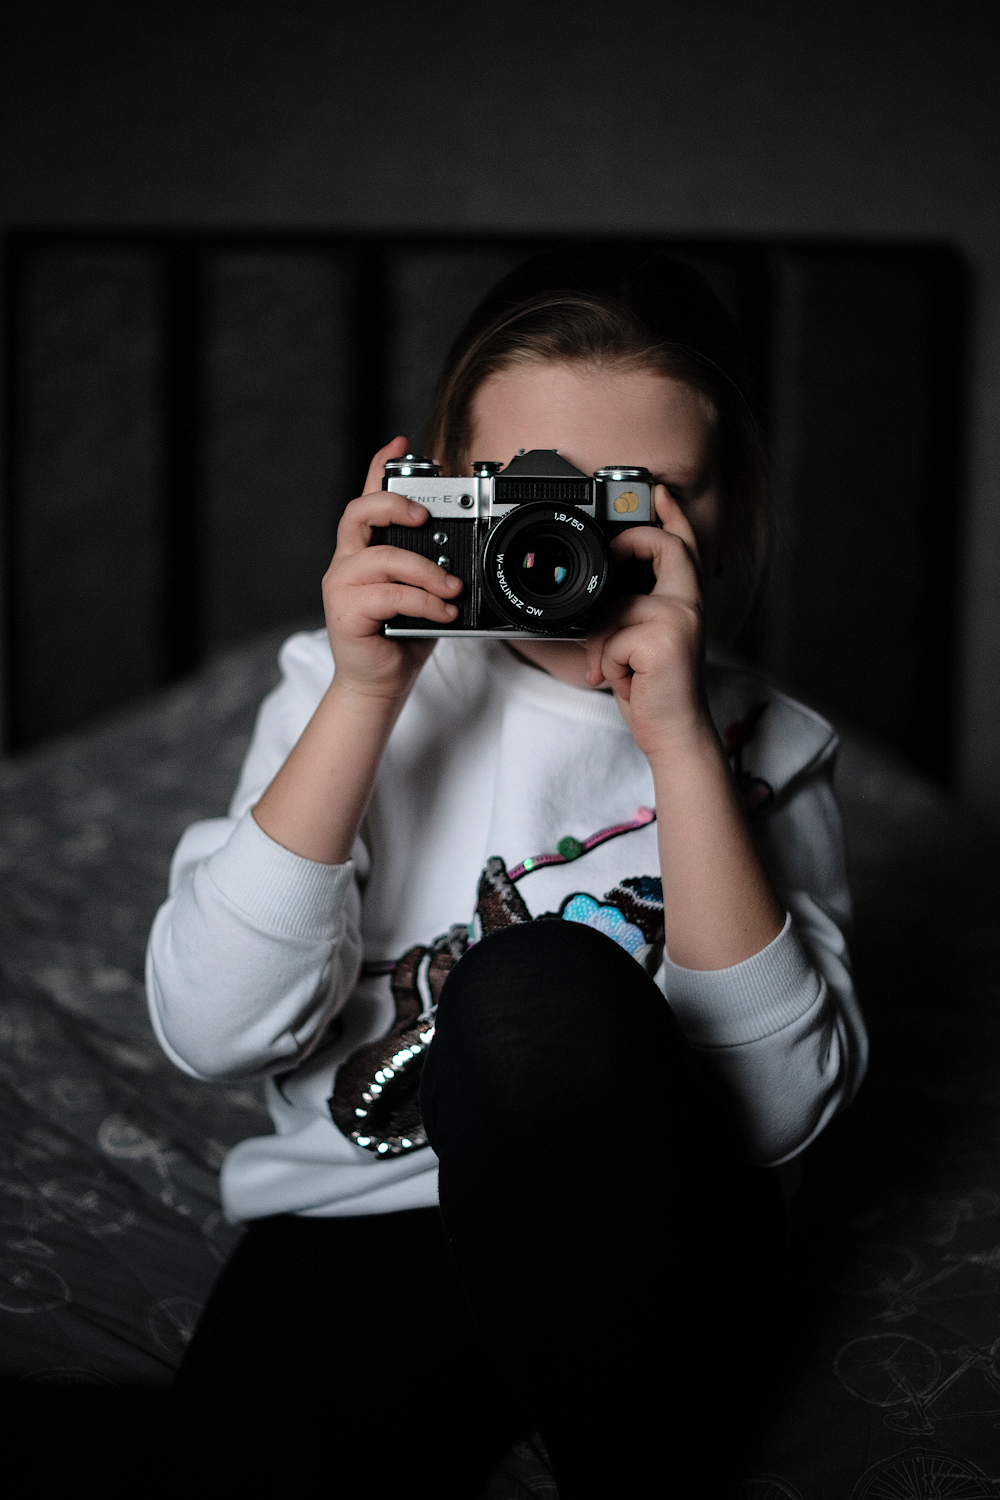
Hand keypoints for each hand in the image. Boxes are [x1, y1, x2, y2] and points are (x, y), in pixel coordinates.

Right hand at [322, 437, 463, 702]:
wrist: (379, 682)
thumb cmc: (401, 635)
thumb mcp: (424, 592)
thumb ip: (434, 565)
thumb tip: (467, 549)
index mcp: (366, 549)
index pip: (369, 497)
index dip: (380, 465)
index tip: (402, 442)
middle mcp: (348, 560)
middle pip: (360, 511)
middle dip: (396, 504)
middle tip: (427, 517)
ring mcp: (342, 584)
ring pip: (383, 556)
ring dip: (426, 572)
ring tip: (453, 590)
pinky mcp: (344, 610)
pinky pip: (388, 594)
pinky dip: (422, 603)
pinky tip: (442, 613)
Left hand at [584, 485, 712, 759]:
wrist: (674, 732)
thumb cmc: (656, 690)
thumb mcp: (642, 644)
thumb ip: (631, 612)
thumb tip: (600, 599)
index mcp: (687, 602)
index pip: (684, 546)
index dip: (672, 515)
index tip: (657, 492)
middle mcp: (689, 605)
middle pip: (664, 548)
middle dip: (633, 541)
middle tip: (613, 550)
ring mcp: (679, 620)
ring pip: (616, 607)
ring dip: (603, 644)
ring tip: (620, 669)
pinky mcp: (662, 640)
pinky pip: (610, 639)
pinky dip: (606, 664)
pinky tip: (626, 681)